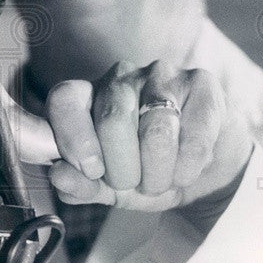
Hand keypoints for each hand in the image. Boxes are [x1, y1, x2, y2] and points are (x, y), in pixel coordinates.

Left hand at [44, 60, 252, 210]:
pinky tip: (186, 171)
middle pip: (112, 120)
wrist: (204, 168)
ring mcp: (161, 75)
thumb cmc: (146, 171)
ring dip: (158, 174)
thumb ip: (80, 184)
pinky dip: (187, 169)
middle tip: (134, 183)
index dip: (73, 138)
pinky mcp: (201, 84)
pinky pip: (193, 137)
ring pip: (155, 131)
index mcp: (88, 96)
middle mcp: (120, 77)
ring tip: (161, 181)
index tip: (92, 171)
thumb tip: (58, 176)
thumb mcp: (109, 186)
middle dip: (123, 170)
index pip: (64, 100)